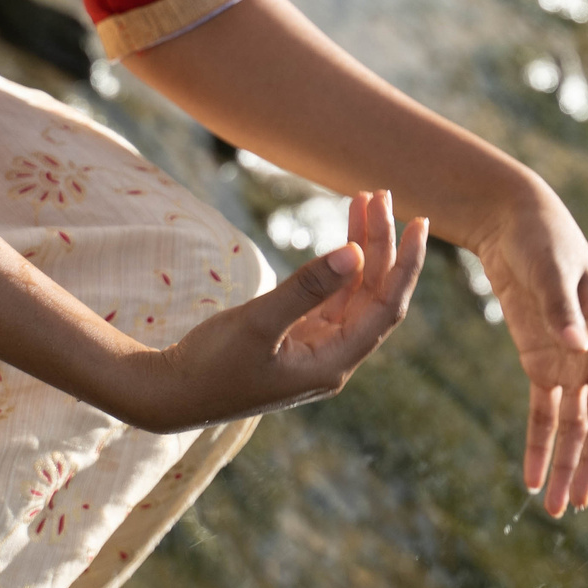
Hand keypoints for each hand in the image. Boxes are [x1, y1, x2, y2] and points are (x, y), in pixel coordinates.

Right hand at [112, 190, 426, 433]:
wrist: (168, 394)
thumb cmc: (211, 365)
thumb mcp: (258, 323)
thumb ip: (307, 287)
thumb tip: (354, 253)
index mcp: (333, 364)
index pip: (387, 307)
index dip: (406, 264)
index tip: (418, 222)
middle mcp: (333, 359)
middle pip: (373, 294)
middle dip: (380, 244)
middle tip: (379, 194)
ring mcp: (316, 350)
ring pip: (353, 292)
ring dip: (361, 249)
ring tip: (364, 200)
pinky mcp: (297, 341)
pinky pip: (332, 297)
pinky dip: (339, 265)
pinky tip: (344, 235)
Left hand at [468, 179, 587, 517]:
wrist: (513, 222)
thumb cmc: (540, 238)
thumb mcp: (549, 267)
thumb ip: (561, 307)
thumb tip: (575, 345)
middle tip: (578, 501)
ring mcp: (570, 362)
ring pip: (574, 424)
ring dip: (567, 463)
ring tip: (558, 506)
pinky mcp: (542, 365)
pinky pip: (545, 413)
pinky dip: (540, 445)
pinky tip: (532, 480)